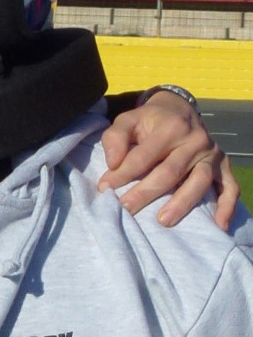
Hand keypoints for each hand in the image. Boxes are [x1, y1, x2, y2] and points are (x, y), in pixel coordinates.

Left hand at [98, 91, 238, 230]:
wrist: (180, 111)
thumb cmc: (149, 121)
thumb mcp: (128, 120)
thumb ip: (116, 138)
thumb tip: (113, 164)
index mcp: (170, 127)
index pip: (144, 155)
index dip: (123, 173)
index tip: (105, 188)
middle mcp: (195, 140)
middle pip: (170, 172)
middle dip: (146, 192)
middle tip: (127, 209)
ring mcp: (213, 155)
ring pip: (199, 182)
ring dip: (181, 204)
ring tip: (162, 221)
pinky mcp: (225, 166)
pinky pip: (230, 188)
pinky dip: (227, 207)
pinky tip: (218, 226)